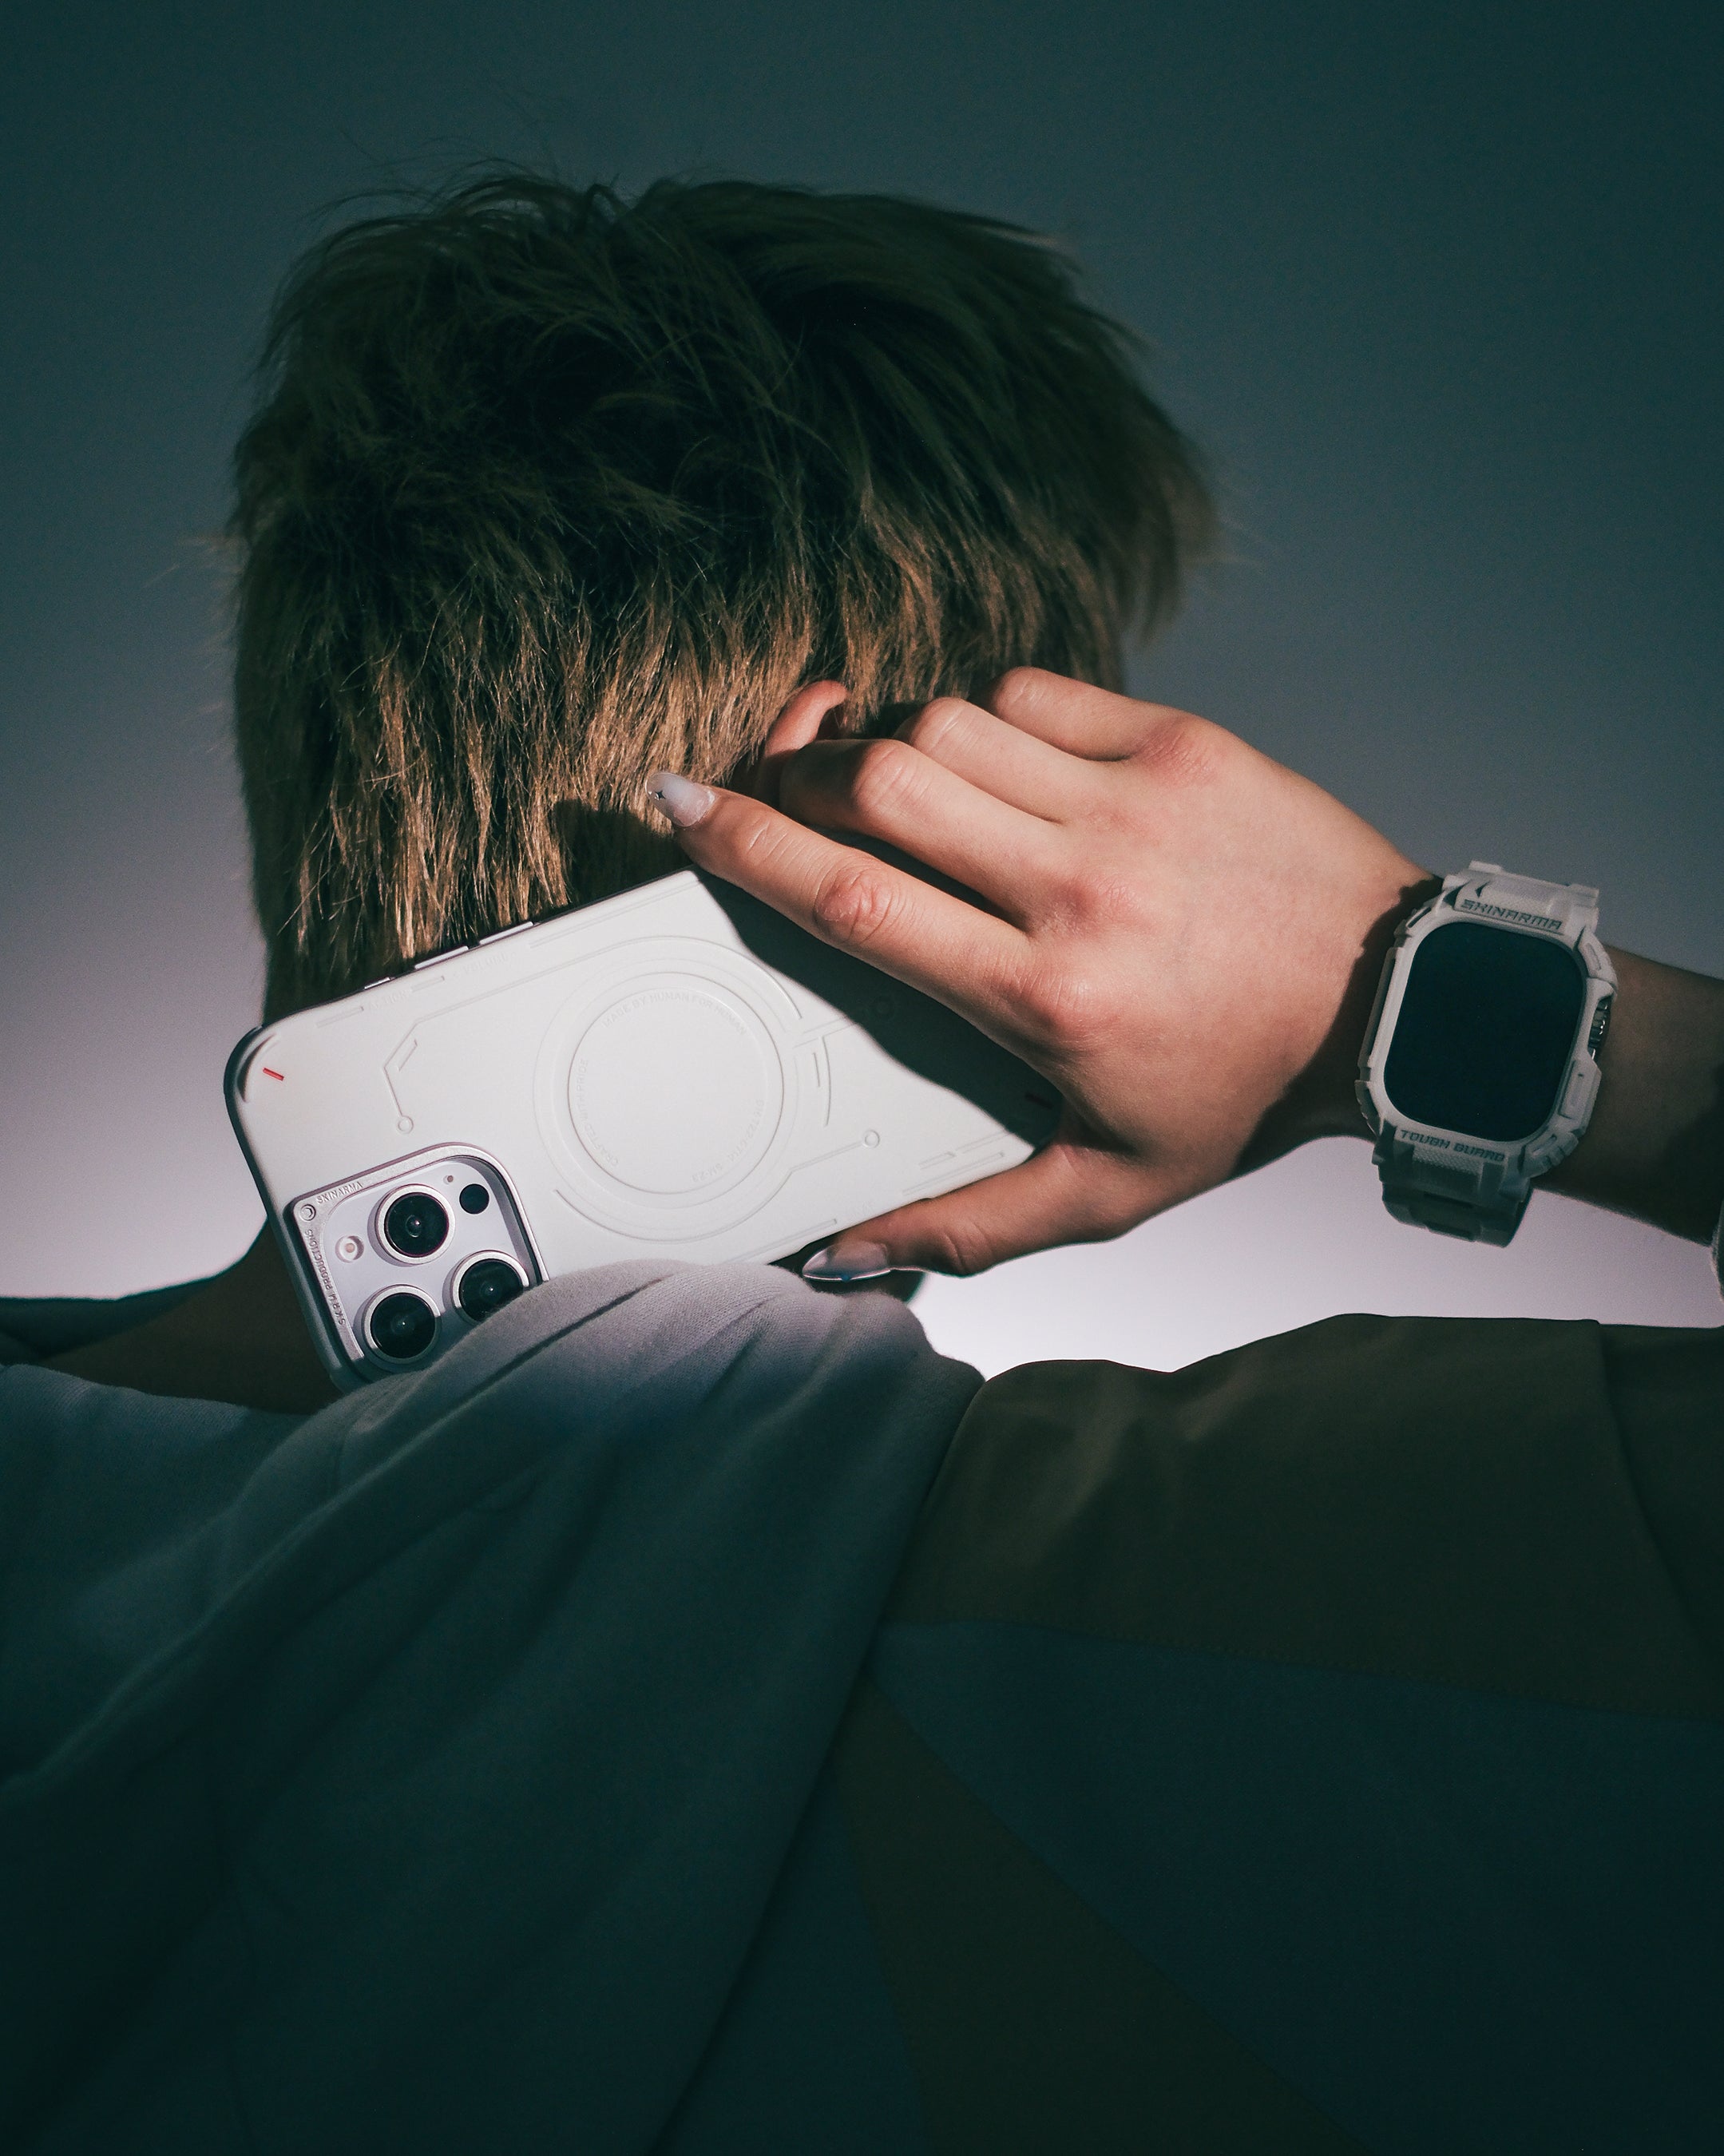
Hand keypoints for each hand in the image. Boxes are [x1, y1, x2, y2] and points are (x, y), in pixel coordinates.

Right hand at [649, 669, 1431, 1276]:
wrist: (1399, 1003)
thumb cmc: (1243, 1097)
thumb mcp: (1107, 1190)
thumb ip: (967, 1224)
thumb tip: (841, 1253)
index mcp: (1042, 998)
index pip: (853, 899)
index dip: (744, 846)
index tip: (679, 805)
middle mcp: (1077, 888)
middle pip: (880, 784)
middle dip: (795, 775)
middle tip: (772, 788)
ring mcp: (1132, 801)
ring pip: (946, 722)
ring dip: (887, 743)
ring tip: (883, 784)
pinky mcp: (1178, 740)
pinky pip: (1032, 691)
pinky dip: (980, 713)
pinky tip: (987, 761)